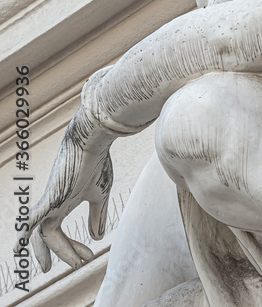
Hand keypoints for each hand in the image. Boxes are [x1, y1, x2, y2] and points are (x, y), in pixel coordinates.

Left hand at [18, 107, 113, 271]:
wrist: (93, 137)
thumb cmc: (97, 160)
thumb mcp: (99, 193)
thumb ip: (96, 215)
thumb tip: (97, 236)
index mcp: (63, 203)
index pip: (59, 232)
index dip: (71, 247)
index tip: (89, 255)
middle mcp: (53, 204)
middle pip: (48, 236)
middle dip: (61, 252)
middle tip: (78, 266)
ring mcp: (51, 200)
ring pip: (42, 233)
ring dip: (51, 250)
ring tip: (49, 267)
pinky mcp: (52, 195)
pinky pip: (33, 216)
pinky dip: (25, 230)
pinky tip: (18, 245)